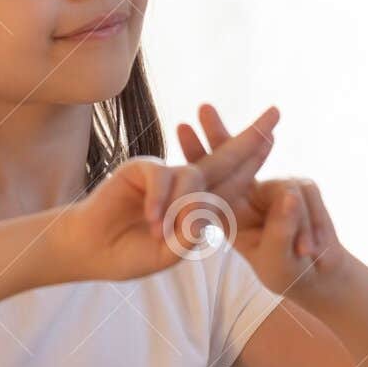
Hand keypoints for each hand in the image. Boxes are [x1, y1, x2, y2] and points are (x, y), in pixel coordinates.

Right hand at [56, 105, 280, 281]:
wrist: (91, 250)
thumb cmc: (131, 253)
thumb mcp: (170, 252)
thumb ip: (190, 234)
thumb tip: (202, 212)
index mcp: (200, 203)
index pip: (234, 180)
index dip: (254, 160)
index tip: (273, 138)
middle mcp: (187, 184)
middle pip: (225, 157)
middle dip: (251, 137)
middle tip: (276, 113)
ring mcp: (165, 174)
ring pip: (193, 177)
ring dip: (184, 206)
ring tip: (162, 233)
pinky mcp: (142, 169)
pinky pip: (163, 177)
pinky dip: (161, 200)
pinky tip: (152, 220)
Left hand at [176, 104, 349, 295]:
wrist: (317, 273)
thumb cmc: (285, 269)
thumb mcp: (277, 258)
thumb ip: (280, 229)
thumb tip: (288, 195)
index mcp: (230, 211)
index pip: (211, 181)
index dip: (197, 154)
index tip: (182, 127)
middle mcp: (248, 193)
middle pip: (232, 158)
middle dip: (219, 133)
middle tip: (202, 108)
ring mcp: (275, 187)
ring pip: (286, 187)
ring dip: (297, 226)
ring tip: (305, 253)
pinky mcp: (301, 187)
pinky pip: (307, 196)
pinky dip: (313, 227)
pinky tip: (313, 249)